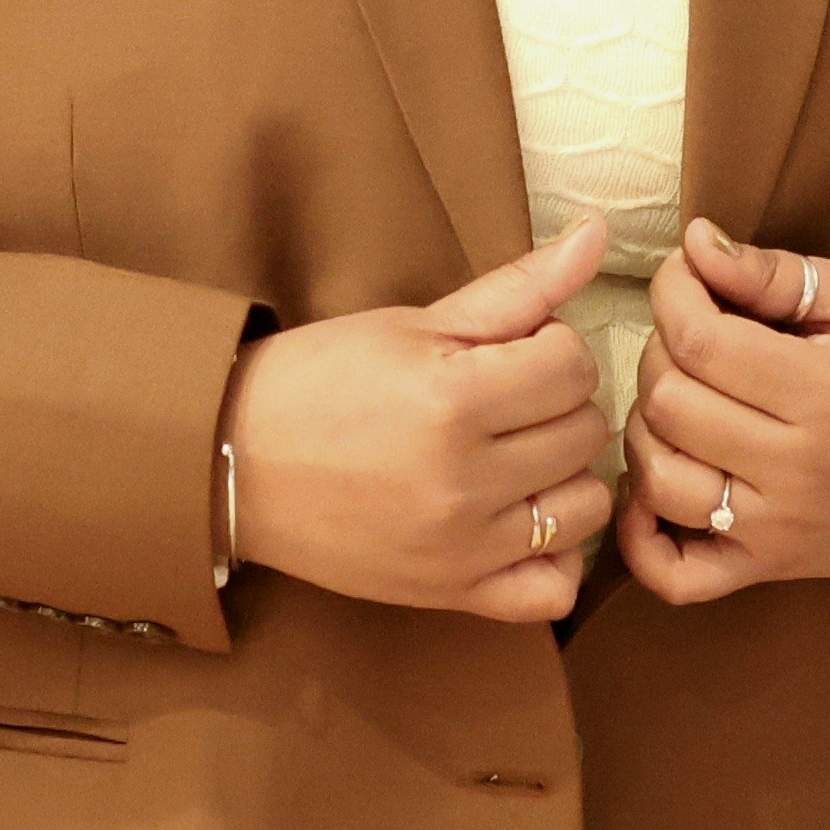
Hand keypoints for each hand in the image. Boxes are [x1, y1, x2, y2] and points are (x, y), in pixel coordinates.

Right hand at [221, 212, 622, 620]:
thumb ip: (517, 289)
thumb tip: (597, 235)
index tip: (510, 352)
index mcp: (453, 399)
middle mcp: (465, 480)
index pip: (573, 365)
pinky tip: (523, 522)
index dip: (550, 347)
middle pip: (583, 432)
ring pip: (585, 506)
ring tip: (516, 456)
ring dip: (563, 475)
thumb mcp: (413, 323)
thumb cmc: (318, 381)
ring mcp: (462, 547)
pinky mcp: (452, 594)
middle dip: (555, 404)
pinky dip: (554, 558)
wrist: (232, 463)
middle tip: (506, 400)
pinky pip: (554, 591)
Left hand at [616, 218, 829, 605]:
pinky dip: (640, 539)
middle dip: (661, 352)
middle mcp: (798, 467)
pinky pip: (677, 576)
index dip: (672, 295)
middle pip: (669, 404)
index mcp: (827, 391)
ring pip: (657, 478)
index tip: (684, 276)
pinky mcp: (767, 567)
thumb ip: (776, 274)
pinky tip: (648, 489)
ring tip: (679, 400)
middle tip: (691, 336)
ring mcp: (778, 528)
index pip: (701, 342)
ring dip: (645, 429)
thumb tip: (695, 244)